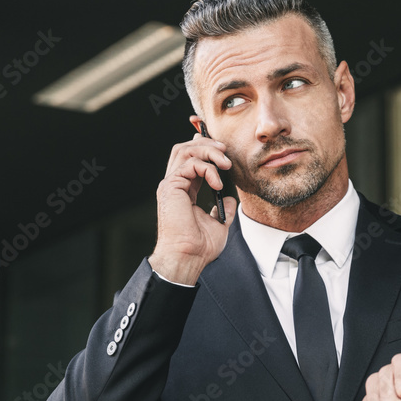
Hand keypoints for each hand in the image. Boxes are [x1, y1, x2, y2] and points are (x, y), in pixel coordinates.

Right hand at [149, 133, 236, 284]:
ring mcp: (171, 184)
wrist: (188, 257)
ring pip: (185, 150)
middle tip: (225, 151)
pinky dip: (208, 169)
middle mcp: (174, 184)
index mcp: (183, 190)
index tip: (223, 150)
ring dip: (208, 151)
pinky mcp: (171, 187)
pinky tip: (217, 183)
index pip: (190, 159)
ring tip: (225, 163)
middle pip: (185, 148)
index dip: (204, 148)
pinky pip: (190, 164)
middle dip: (206, 144)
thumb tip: (229, 198)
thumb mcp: (219, 223)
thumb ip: (223, 207)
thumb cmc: (199, 247)